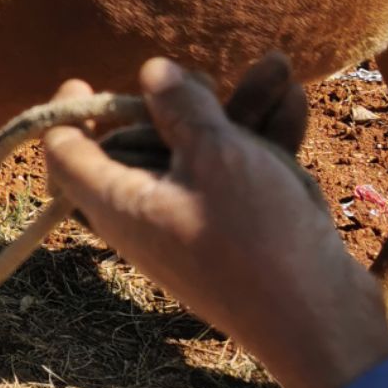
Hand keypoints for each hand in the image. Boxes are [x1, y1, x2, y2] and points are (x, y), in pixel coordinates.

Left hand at [43, 54, 387, 387]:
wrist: (322, 321)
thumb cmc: (257, 234)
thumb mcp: (216, 154)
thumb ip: (180, 106)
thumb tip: (151, 73)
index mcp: (119, 201)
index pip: (66, 155)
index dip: (66, 115)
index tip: (82, 82)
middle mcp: (147, 214)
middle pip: (141, 142)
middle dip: (181, 98)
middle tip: (206, 76)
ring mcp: (193, 223)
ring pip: (201, 150)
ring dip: (239, 108)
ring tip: (280, 66)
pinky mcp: (235, 230)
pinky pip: (237, 174)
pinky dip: (262, 139)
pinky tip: (297, 101)